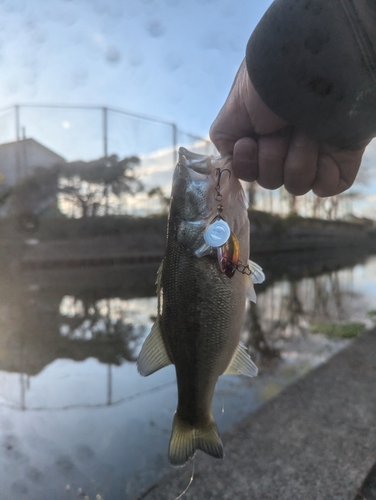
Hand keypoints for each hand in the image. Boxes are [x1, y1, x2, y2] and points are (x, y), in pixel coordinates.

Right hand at [209, 60, 367, 196]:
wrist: (313, 67)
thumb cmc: (270, 81)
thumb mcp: (232, 110)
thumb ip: (224, 140)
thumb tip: (229, 163)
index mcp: (261, 138)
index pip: (249, 173)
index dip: (247, 165)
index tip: (250, 142)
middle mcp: (286, 148)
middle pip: (270, 181)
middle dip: (273, 156)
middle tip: (283, 126)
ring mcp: (313, 156)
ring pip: (296, 186)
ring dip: (298, 158)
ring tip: (307, 130)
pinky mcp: (339, 162)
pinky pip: (325, 187)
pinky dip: (322, 173)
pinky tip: (324, 150)